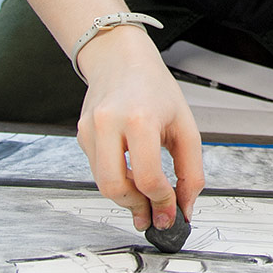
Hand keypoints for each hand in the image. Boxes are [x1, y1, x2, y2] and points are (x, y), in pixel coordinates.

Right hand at [74, 25, 204, 232]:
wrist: (121, 58)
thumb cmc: (154, 87)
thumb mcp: (185, 125)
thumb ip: (191, 170)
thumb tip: (185, 207)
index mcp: (139, 119)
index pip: (147, 177)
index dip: (161, 201)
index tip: (171, 211)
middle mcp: (109, 123)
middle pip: (115, 187)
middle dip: (137, 206)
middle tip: (153, 214)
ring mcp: (90, 129)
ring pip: (102, 183)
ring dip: (125, 197)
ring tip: (144, 197)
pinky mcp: (81, 134)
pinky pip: (97, 170)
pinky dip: (116, 179)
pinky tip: (130, 172)